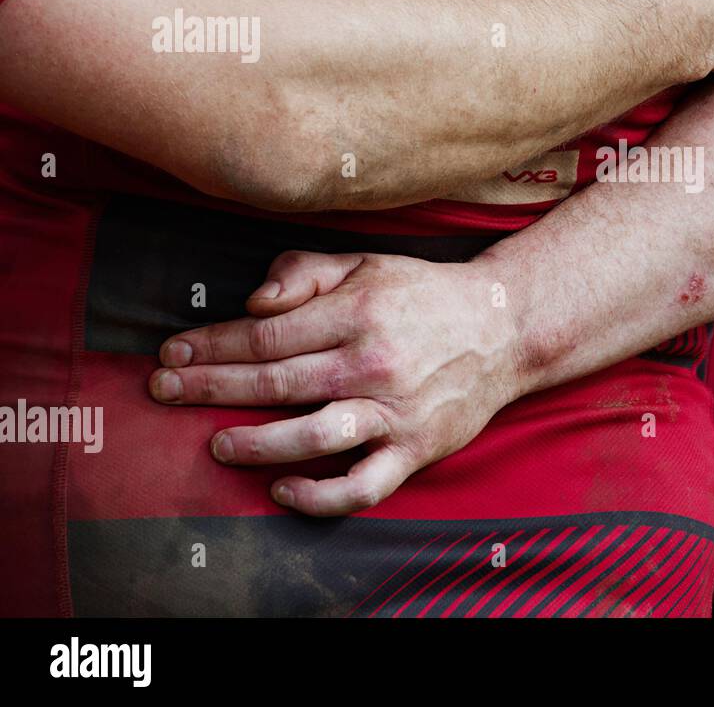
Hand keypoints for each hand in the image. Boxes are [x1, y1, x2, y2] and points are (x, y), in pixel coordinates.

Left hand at [149, 252, 521, 515]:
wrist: (505, 327)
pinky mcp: (415, 449)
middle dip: (210, 387)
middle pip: (275, 381)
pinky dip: (320, 495)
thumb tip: (254, 303)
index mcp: (358, 311)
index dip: (212, 344)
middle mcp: (373, 362)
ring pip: (312, 435)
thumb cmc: (425, 294)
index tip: (173, 351)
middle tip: (164, 392)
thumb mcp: (367, 262)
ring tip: (217, 443)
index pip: (266, 334)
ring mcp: (395, 410)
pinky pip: (363, 484)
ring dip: (256, 443)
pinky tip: (283, 490)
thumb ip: (306, 272)